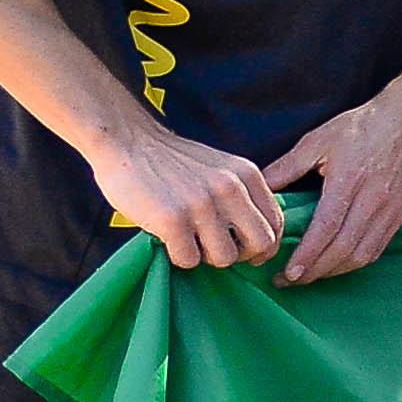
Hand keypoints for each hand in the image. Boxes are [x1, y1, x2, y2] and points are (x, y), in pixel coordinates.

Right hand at [85, 118, 292, 271]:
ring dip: (206, 257)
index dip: (265, 244)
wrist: (126, 141)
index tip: (247, 251)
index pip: (275, 222)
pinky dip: (178, 257)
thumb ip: (240, 194)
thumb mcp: (220, 168)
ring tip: (188, 241)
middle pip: (261, 244)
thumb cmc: (170, 161)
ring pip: (225, 258)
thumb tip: (257, 235)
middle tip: (218, 251)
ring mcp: (202, 205)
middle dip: (241, 256)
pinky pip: (189, 260)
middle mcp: (230, 189)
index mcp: (246, 175)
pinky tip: (168, 240)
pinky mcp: (172, 220)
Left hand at [262, 91, 401, 284]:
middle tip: (289, 280)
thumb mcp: (317, 140)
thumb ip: (286, 167)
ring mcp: (390, 210)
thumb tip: (259, 189)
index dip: (307, 255)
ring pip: (362, 254)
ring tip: (310, 275)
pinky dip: (354, 262)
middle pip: (343, 248)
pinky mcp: (399, 215)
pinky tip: (336, 264)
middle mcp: (374, 199)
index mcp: (349, 180)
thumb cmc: (359, 128)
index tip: (288, 272)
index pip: (326, 228)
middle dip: (315, 271)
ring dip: (334, 271)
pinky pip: (376, 249)